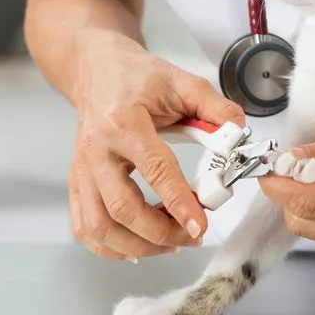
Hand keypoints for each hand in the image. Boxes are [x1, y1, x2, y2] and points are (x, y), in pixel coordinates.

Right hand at [69, 27, 244, 260]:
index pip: (154, 169)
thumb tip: (238, 134)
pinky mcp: (77, 181)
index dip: (179, 202)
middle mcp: (96, 150)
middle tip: (193, 236)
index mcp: (123, 122)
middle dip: (161, 232)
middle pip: (121, 208)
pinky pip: (84, 227)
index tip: (201, 225)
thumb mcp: (180, 81)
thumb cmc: (136, 76)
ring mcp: (82, 169)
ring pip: (99, 226)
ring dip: (137, 245)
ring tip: (170, 244)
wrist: (94, 69)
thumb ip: (214, 106)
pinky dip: (109, 246)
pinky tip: (138, 246)